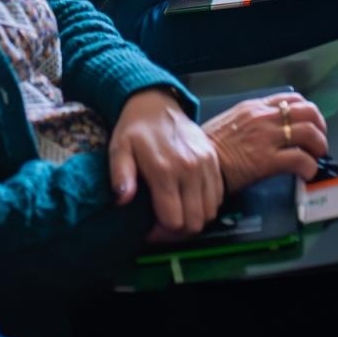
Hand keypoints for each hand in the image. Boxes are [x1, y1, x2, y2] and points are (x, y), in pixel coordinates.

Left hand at [109, 89, 222, 236]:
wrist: (156, 103)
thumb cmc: (135, 129)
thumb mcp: (119, 149)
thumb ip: (120, 176)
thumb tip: (122, 200)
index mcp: (164, 169)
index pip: (173, 221)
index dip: (161, 234)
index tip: (150, 230)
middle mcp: (190, 169)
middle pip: (194, 222)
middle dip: (178, 232)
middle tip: (164, 227)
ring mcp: (206, 164)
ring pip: (209, 213)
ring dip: (194, 220)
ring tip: (177, 214)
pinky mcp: (215, 160)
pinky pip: (218, 197)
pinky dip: (207, 206)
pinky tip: (189, 201)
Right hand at [202, 93, 327, 193]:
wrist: (195, 165)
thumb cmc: (209, 147)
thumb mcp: (231, 122)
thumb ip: (252, 121)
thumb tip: (271, 129)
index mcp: (254, 107)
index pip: (292, 99)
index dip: (308, 113)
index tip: (310, 126)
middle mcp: (264, 117)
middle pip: (308, 112)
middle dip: (320, 128)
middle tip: (317, 143)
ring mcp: (266, 138)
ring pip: (310, 133)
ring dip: (319, 147)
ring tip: (315, 158)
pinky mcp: (267, 160)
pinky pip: (301, 159)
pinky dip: (310, 168)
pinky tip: (306, 174)